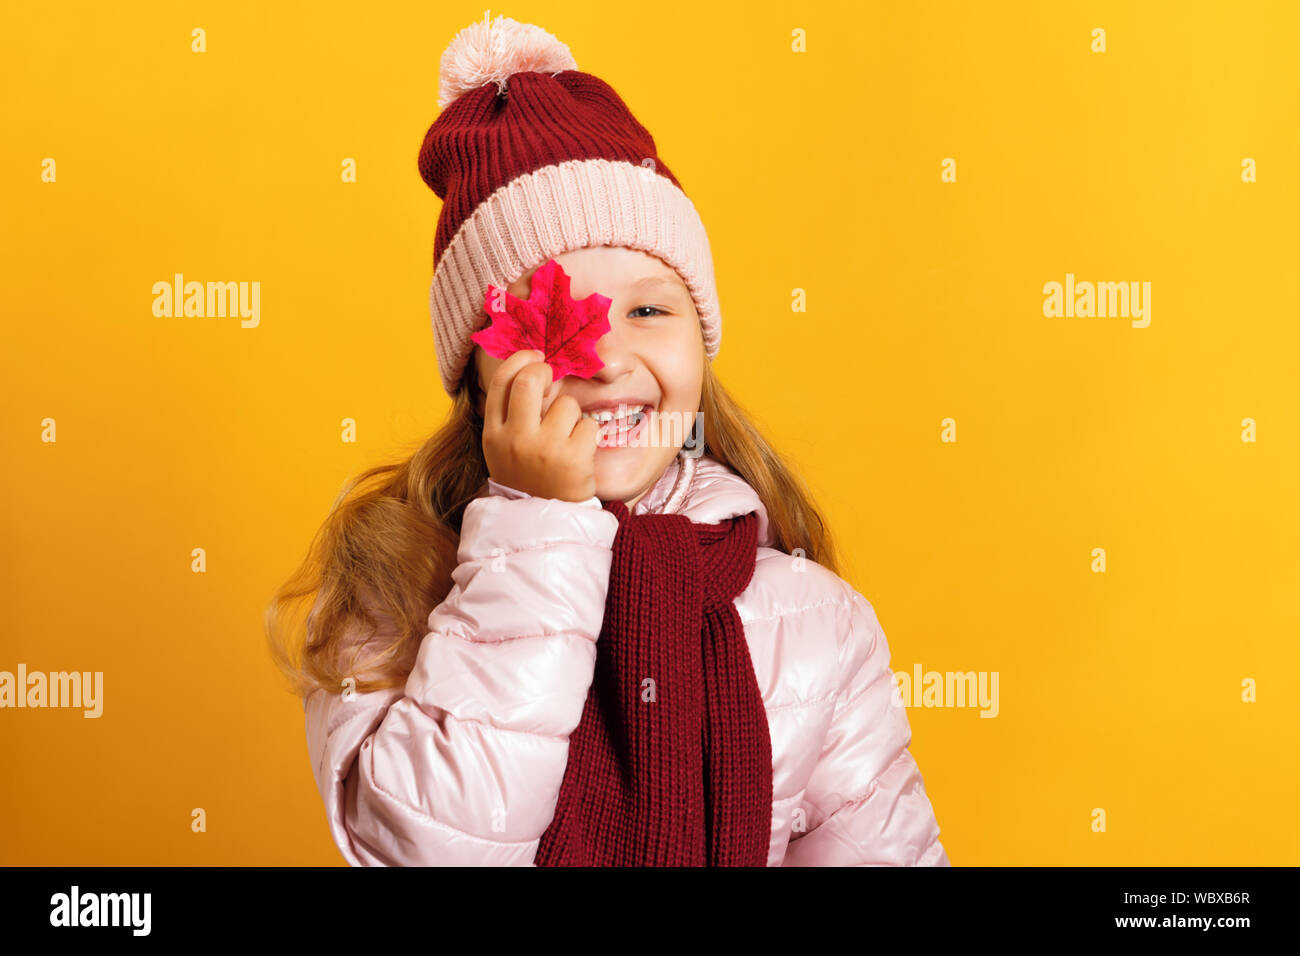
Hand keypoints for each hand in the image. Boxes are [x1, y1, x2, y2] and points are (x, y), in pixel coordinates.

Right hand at [481, 350, 601, 501]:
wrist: (541, 523)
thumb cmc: (527, 477)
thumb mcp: (503, 448)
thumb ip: (511, 414)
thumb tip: (531, 367)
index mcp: (494, 433)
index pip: (503, 380)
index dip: (521, 359)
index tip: (535, 356)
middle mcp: (515, 439)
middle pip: (531, 380)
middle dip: (546, 371)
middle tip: (554, 380)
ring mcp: (544, 449)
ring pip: (566, 404)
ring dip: (572, 416)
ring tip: (566, 439)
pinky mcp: (572, 460)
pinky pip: (588, 426)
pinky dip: (588, 437)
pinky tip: (579, 454)